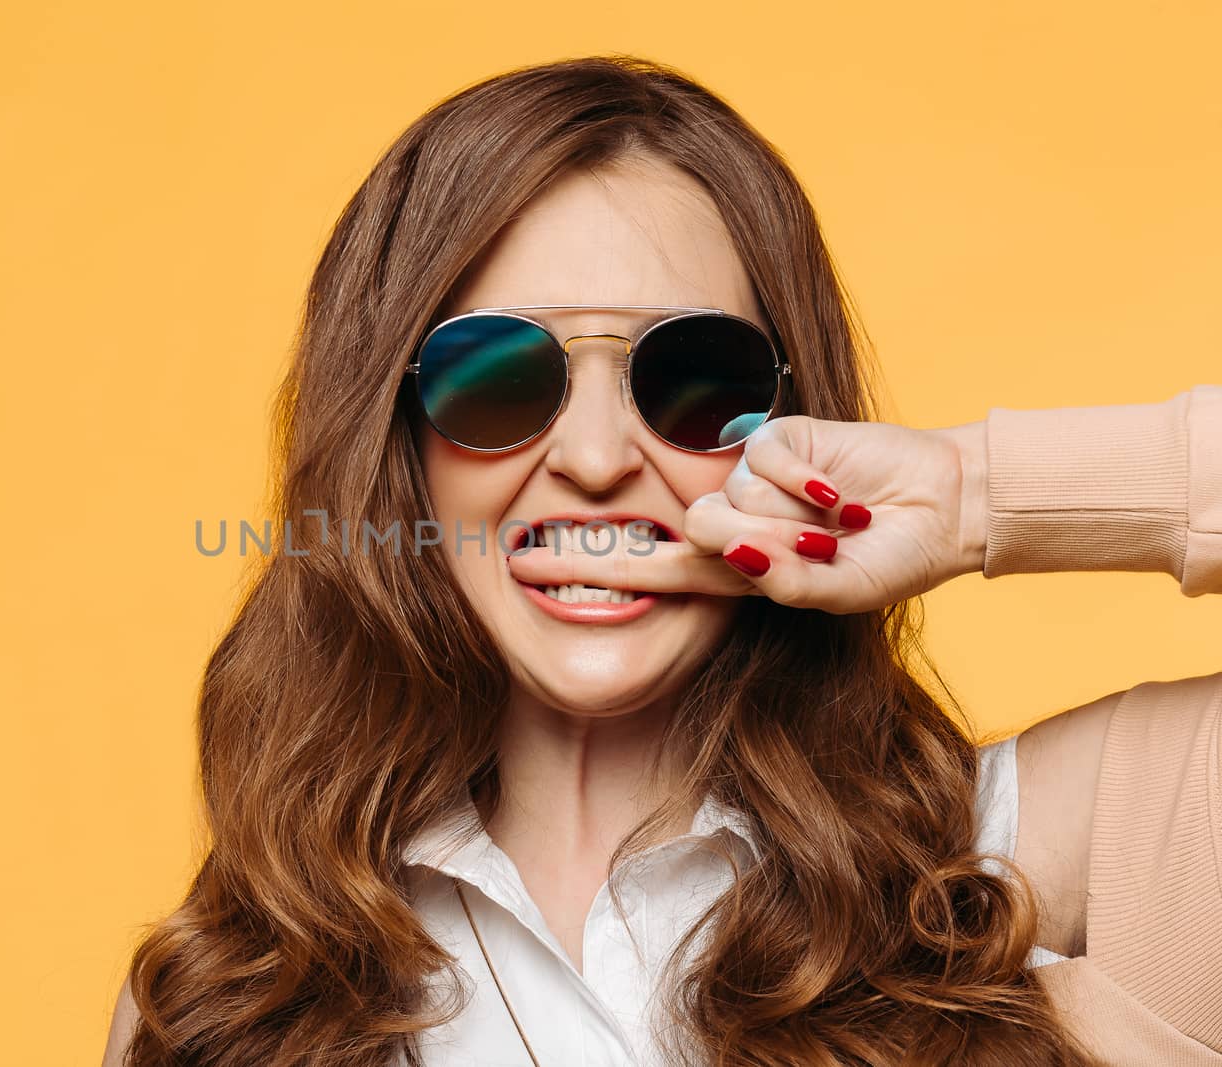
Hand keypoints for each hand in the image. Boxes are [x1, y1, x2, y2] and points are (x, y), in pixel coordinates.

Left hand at [504, 414, 988, 614]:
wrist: (943, 508)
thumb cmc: (886, 558)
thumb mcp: (834, 590)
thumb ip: (779, 579)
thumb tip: (723, 546)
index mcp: (728, 569)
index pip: (646, 569)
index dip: (586, 568)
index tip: (520, 565)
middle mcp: (726, 521)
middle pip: (686, 534)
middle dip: (752, 550)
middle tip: (809, 552)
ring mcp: (745, 477)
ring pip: (729, 502)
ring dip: (792, 523)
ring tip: (837, 523)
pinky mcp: (773, 437)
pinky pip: (765, 464)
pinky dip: (809, 485)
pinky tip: (842, 495)